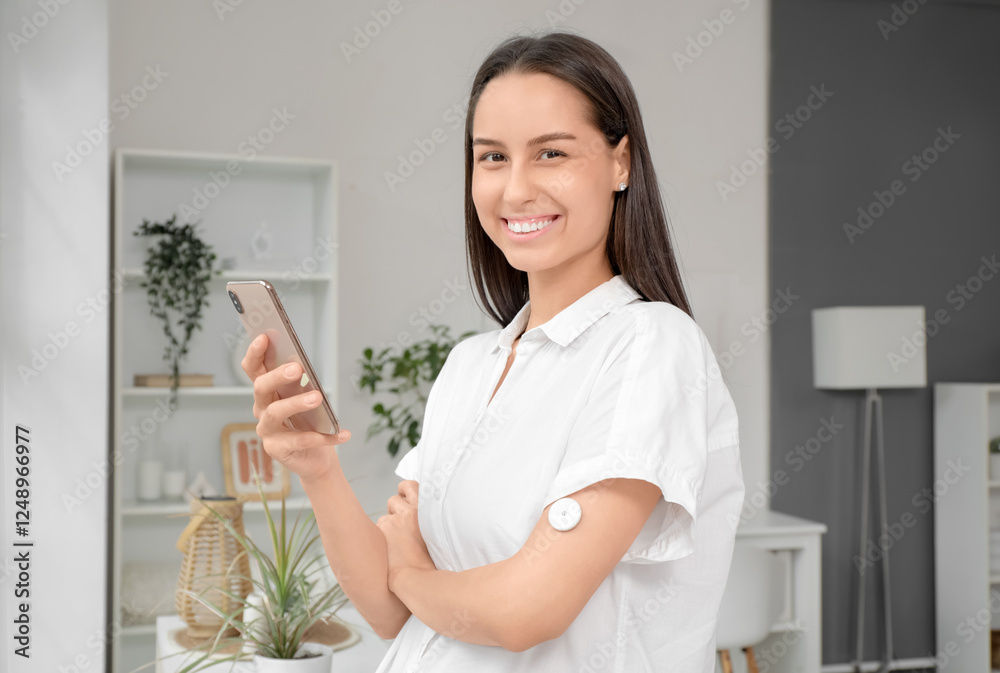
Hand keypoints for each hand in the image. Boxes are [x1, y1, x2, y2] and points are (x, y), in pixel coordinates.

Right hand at [241, 333, 350, 484]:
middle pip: (260, 387)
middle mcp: (262, 409)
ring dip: (296, 402)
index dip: (255, 353)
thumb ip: (299, 382)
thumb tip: (298, 362)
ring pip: (274, 412)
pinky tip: (342, 433)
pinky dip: (323, 437)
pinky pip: (299, 440)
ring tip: (317, 397)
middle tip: (297, 367)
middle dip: (277, 375)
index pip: (253, 369)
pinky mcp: (277, 450)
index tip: (264, 337)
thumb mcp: (305, 396)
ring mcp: (267, 430)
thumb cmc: (310, 422)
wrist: (317, 457)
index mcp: (267, 391)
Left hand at [377, 480, 435, 590]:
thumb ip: (431, 520)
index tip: (406, 494)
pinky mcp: (385, 527)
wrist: (418, 578)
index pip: (413, 486)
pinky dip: (384, 531)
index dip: (407, 490)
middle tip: (399, 514)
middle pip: (399, 492)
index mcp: (429, 510)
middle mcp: (414, 510)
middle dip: (398, 502)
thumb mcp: (439, 535)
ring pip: (389, 507)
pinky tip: (390, 545)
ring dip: (391, 518)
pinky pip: (381, 523)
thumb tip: (423, 517)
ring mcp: (398, 518)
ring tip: (397, 535)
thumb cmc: (432, 562)